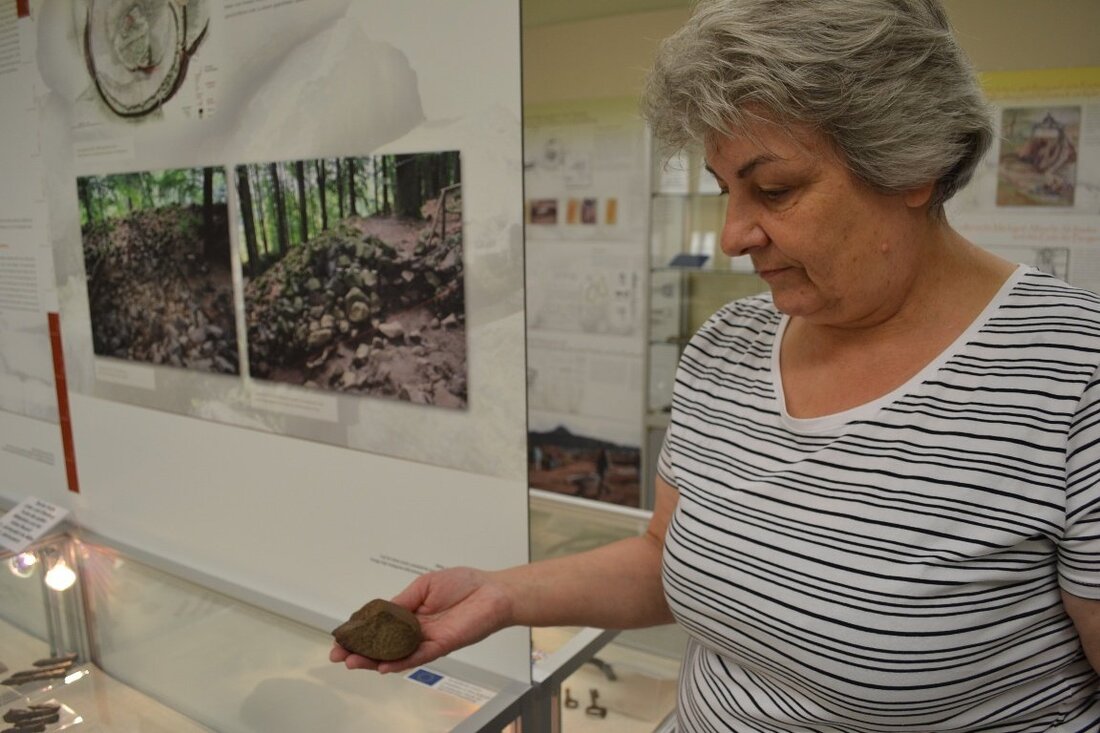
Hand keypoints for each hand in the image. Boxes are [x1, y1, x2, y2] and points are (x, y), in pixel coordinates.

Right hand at [329, 567, 512, 673]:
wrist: (493, 591)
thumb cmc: (464, 584)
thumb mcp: (424, 586)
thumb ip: (402, 601)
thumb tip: (379, 612)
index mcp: (410, 613)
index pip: (379, 626)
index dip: (360, 632)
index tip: (340, 637)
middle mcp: (416, 630)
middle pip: (383, 645)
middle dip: (360, 651)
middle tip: (339, 656)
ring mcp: (427, 640)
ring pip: (396, 655)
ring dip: (374, 660)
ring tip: (354, 663)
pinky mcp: (442, 645)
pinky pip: (418, 657)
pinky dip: (401, 662)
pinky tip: (384, 666)